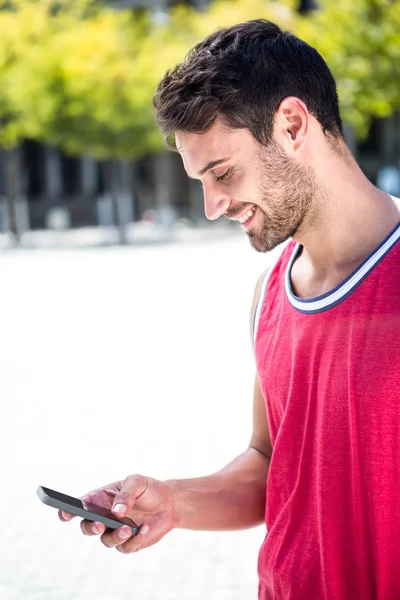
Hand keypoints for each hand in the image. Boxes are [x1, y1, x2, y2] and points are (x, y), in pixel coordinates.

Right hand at [59, 475, 178, 553]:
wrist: (169, 503)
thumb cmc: (148, 489)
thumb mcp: (137, 482)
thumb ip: (126, 494)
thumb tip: (116, 511)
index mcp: (100, 499)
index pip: (79, 505)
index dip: (68, 510)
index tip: (65, 514)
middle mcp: (104, 516)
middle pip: (87, 527)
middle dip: (91, 528)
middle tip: (101, 525)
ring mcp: (115, 531)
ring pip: (106, 540)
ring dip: (116, 536)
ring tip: (129, 528)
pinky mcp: (128, 543)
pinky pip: (126, 547)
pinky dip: (135, 538)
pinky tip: (144, 528)